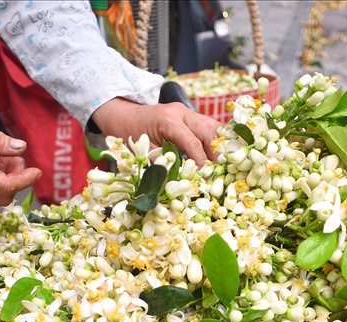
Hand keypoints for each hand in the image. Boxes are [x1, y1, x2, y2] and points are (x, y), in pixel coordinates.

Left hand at [90, 98, 220, 165]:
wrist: (124, 115)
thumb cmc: (130, 133)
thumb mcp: (142, 152)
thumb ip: (161, 165)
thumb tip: (177, 184)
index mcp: (168, 121)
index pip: (194, 143)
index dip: (203, 162)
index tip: (206, 177)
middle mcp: (181, 113)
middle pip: (208, 132)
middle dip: (216, 153)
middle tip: (220, 171)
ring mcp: (187, 112)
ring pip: (212, 126)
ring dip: (218, 145)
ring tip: (222, 164)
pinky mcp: (189, 115)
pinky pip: (208, 126)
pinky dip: (214, 139)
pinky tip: (218, 154)